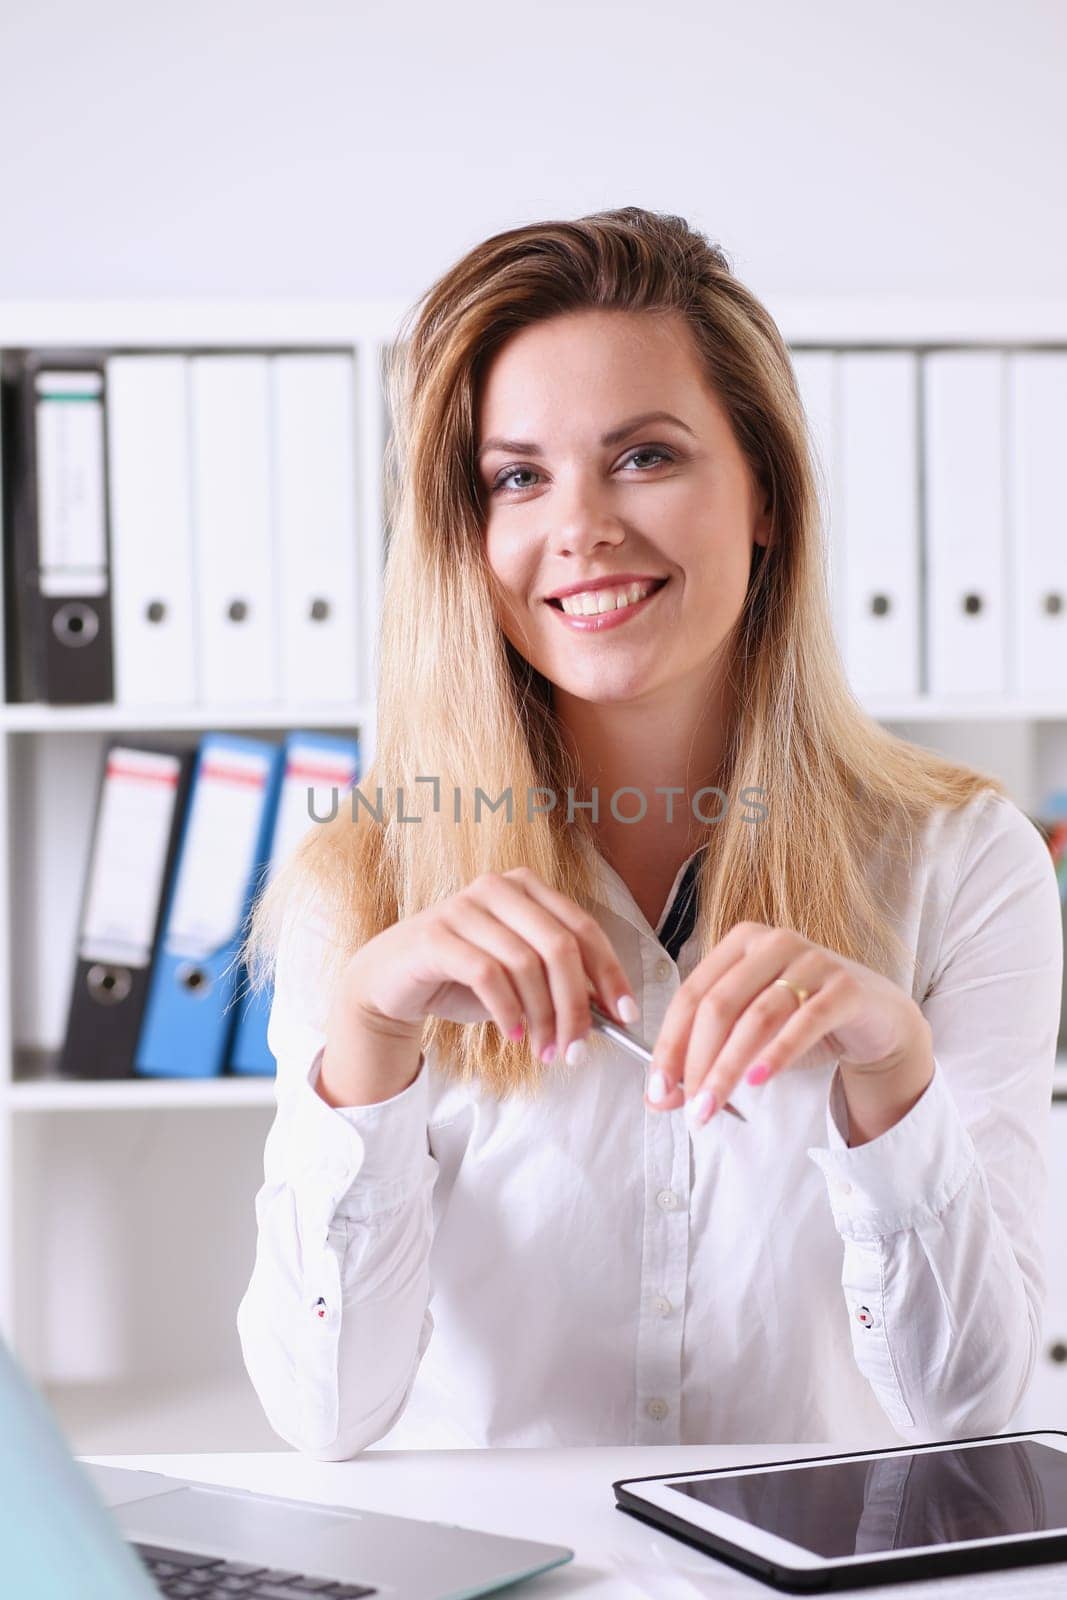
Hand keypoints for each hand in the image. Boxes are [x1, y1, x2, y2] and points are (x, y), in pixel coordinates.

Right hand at [344, 866, 638, 1065]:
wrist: (391, 981)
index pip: (583, 928)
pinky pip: (488, 975)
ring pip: (525, 963)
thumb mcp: (521, 977)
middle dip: (576, 1004)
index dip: (610, 973)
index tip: (625, 1014)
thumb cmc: (463, 977)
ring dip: (543, 1016)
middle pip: (560, 946)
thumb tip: (611, 1009)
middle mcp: (498, 887)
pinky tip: (514, 1033)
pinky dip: (508, 1010)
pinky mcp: (436, 935)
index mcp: (527, 888)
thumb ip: (560, 982)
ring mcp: (464, 906)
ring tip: (545, 1050)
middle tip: (578, 1049)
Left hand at [646, 921, 930, 1124]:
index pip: (691, 995)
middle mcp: (774, 942)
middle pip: (719, 1005)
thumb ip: (704, 1061)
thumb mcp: (748, 1038)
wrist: (876, 1018)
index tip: (657, 1090)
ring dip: (729, 1068)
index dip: (669, 1044)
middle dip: (696, 1061)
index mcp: (739, 943)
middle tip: (689, 1108)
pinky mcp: (845, 986)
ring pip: (757, 1017)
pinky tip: (756, 1082)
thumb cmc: (802, 1022)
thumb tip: (658, 1099)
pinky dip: (777, 1054)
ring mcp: (813, 960)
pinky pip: (805, 1022)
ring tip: (712, 1107)